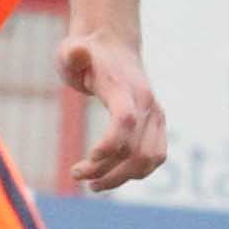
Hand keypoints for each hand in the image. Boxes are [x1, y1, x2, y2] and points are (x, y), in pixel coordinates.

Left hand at [61, 32, 168, 191]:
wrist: (113, 44)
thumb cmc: (86, 52)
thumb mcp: (70, 50)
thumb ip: (73, 55)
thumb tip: (78, 52)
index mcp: (125, 88)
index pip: (125, 121)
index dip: (109, 146)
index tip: (86, 160)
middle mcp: (147, 103)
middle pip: (136, 149)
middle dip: (107, 170)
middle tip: (78, 175)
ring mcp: (156, 114)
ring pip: (149, 159)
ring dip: (121, 178)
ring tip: (93, 183)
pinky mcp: (158, 124)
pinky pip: (155, 157)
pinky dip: (136, 172)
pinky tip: (111, 175)